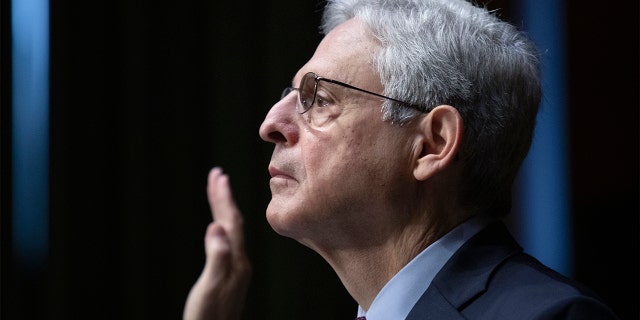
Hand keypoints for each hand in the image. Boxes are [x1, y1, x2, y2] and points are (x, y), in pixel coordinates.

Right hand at [183, 168, 250, 319]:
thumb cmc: (209, 317)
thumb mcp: (211, 285)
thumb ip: (217, 257)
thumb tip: (216, 226)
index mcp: (237, 260)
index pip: (232, 222)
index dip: (224, 199)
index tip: (218, 175)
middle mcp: (239, 262)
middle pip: (233, 223)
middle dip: (224, 198)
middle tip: (217, 175)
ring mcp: (235, 269)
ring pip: (231, 232)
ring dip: (223, 211)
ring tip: (217, 193)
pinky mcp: (228, 277)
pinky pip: (227, 243)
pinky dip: (221, 229)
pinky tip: (217, 230)